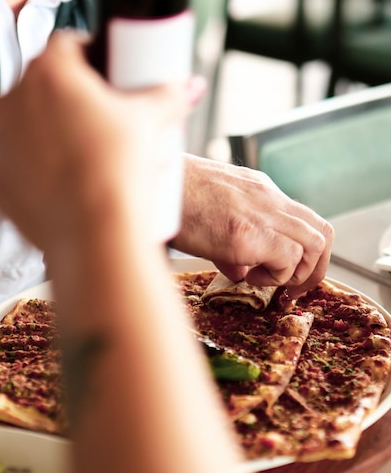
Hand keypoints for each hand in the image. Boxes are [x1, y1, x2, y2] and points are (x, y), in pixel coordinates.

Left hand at [0, 32, 203, 255]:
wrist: (96, 235)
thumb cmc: (120, 175)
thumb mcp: (151, 124)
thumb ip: (170, 95)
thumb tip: (189, 86)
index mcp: (50, 71)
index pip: (68, 46)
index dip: (91, 58)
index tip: (105, 78)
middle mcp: (14, 97)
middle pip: (42, 84)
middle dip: (68, 97)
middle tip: (99, 121)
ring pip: (21, 120)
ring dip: (43, 128)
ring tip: (79, 153)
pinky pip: (2, 158)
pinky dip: (21, 163)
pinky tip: (48, 174)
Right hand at [173, 155, 333, 295]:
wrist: (151, 183)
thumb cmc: (172, 197)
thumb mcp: (213, 213)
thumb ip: (235, 241)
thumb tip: (241, 271)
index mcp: (261, 191)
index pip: (306, 220)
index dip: (310, 253)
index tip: (294, 275)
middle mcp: (268, 199)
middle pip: (322, 233)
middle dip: (314, 269)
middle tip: (292, 289)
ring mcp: (260, 214)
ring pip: (313, 246)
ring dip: (295, 273)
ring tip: (262, 279)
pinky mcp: (246, 234)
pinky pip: (287, 258)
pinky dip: (275, 275)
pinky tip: (246, 275)